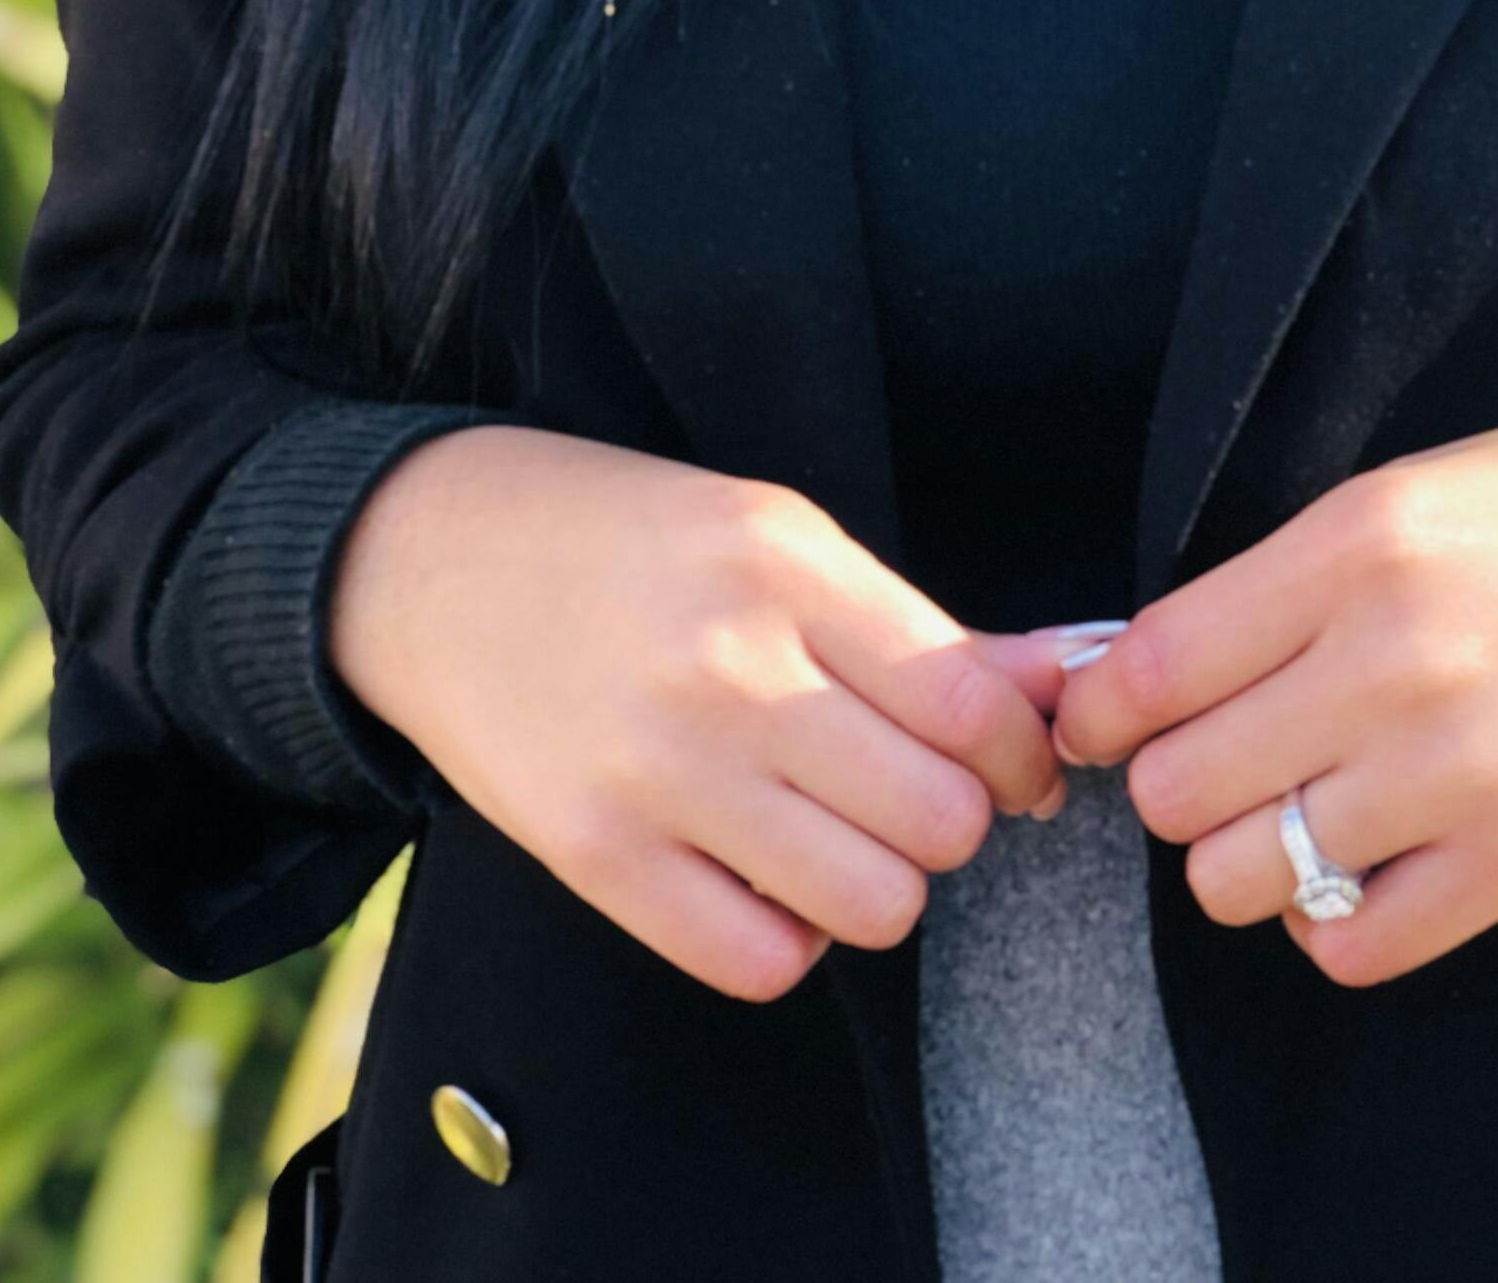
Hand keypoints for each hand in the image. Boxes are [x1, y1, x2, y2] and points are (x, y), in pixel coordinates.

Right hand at [329, 426, 1068, 1002]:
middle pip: (937, 819)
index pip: (969, 705)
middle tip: (910, 789)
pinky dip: (790, 937)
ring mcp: (657, 773)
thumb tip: (1064, 682)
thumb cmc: (629, 541)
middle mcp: (727, 671)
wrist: (433, 560)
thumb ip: (921, 625)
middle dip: (952, 820)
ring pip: (871, 903)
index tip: (1016, 762)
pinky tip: (764, 876)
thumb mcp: (779, 534)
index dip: (1024, 754)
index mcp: (784, 568)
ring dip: (881, 883)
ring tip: (838, 834)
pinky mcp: (596, 859)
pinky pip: (760, 963)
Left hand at [1052, 394, 1497, 986]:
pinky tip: (1358, 860)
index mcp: (1356, 543)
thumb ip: (1285, 577)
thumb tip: (1141, 667)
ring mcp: (1459, 774)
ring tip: (1286, 808)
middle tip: (1211, 755)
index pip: (1149, 668)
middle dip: (1169, 779)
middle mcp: (1393, 662)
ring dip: (1241, 854)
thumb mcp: (1416, 486)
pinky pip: (1356, 946)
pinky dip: (1329, 920)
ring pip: (1241, 882)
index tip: (1104, 714)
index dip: (1099, 706)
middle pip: (1177, 790)